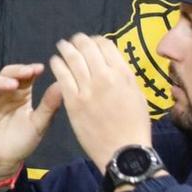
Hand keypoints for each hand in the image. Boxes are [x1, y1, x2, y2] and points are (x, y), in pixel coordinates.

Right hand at [0, 65, 63, 181]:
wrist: (1, 164)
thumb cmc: (20, 143)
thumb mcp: (38, 125)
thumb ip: (48, 106)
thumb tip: (61, 85)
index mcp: (21, 95)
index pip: (25, 77)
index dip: (31, 70)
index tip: (41, 68)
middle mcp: (4, 94)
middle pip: (8, 75)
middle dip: (18, 71)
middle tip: (28, 71)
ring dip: (2, 81)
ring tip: (13, 85)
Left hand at [46, 33, 153, 175]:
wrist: (123, 151)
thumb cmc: (135, 125)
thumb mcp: (137, 94)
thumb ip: (124, 77)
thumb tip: (112, 64)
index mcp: (123, 74)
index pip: (106, 45)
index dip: (97, 40)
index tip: (91, 42)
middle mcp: (105, 76)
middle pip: (87, 48)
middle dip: (79, 40)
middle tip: (74, 40)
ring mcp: (87, 88)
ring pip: (72, 58)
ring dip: (66, 48)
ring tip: (62, 46)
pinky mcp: (73, 101)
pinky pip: (62, 76)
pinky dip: (57, 64)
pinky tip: (55, 61)